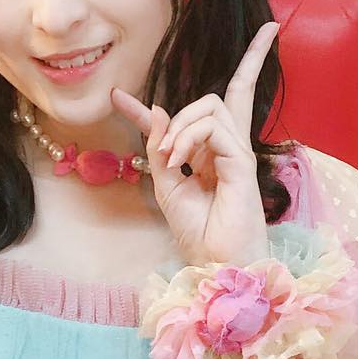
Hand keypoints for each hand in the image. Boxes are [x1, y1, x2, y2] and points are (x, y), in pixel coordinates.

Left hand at [110, 21, 278, 266]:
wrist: (216, 261)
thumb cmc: (198, 231)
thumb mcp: (166, 186)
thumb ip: (159, 149)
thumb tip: (156, 110)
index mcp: (210, 156)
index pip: (190, 119)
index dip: (154, 105)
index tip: (115, 97)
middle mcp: (226, 150)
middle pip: (213, 102)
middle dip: (183, 111)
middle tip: (164, 150)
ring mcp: (236, 153)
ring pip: (210, 108)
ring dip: (180, 127)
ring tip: (169, 157)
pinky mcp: (242, 161)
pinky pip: (213, 129)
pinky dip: (188, 138)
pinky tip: (177, 162)